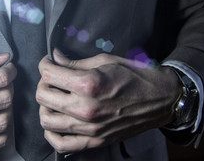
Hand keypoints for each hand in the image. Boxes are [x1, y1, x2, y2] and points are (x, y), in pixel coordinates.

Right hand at [0, 44, 15, 154]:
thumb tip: (3, 58)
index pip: (0, 78)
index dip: (10, 72)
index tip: (9, 70)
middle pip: (4, 99)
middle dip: (9, 88)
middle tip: (4, 84)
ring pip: (0, 122)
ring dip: (8, 110)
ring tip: (1, 101)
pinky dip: (0, 138)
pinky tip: (0, 124)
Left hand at [36, 49, 181, 153]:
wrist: (160, 99)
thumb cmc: (135, 77)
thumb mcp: (106, 62)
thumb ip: (76, 63)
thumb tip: (56, 58)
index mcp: (89, 84)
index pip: (49, 74)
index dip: (45, 64)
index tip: (48, 62)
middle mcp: (86, 108)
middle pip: (43, 96)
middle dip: (44, 82)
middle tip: (52, 78)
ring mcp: (89, 128)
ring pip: (46, 120)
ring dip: (45, 106)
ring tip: (54, 98)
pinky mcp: (95, 141)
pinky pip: (61, 144)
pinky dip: (52, 133)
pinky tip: (56, 121)